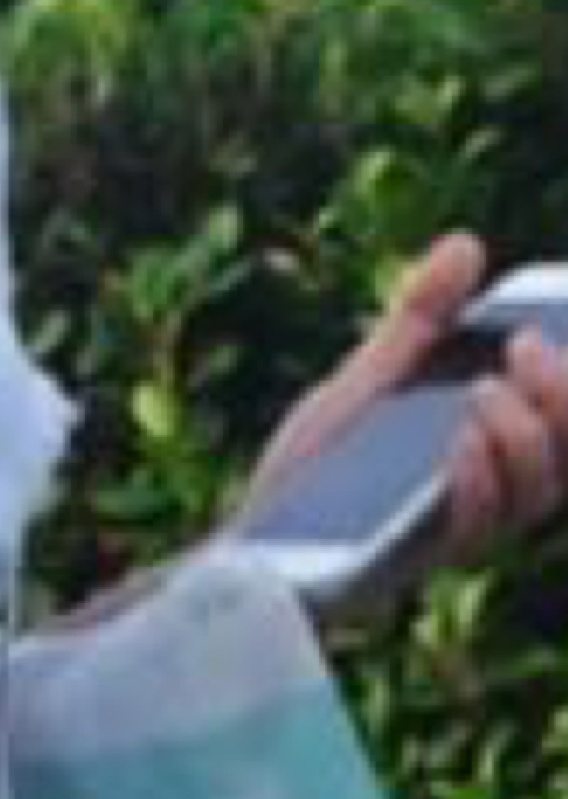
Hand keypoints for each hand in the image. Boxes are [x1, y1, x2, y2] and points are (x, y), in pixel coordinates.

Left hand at [238, 233, 567, 582]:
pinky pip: (476, 529)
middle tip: (526, 346)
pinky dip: (475, 477)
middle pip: (566, 458)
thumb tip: (469, 242)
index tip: (555, 331)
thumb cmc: (329, 459)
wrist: (260, 532)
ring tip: (483, 390)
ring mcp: (462, 529)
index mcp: (494, 452)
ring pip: (534, 494)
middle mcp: (493, 495)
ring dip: (520, 435)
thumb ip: (423, 315)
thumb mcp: (375, 374)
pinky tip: (458, 440)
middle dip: (562, 400)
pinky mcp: (426, 556)